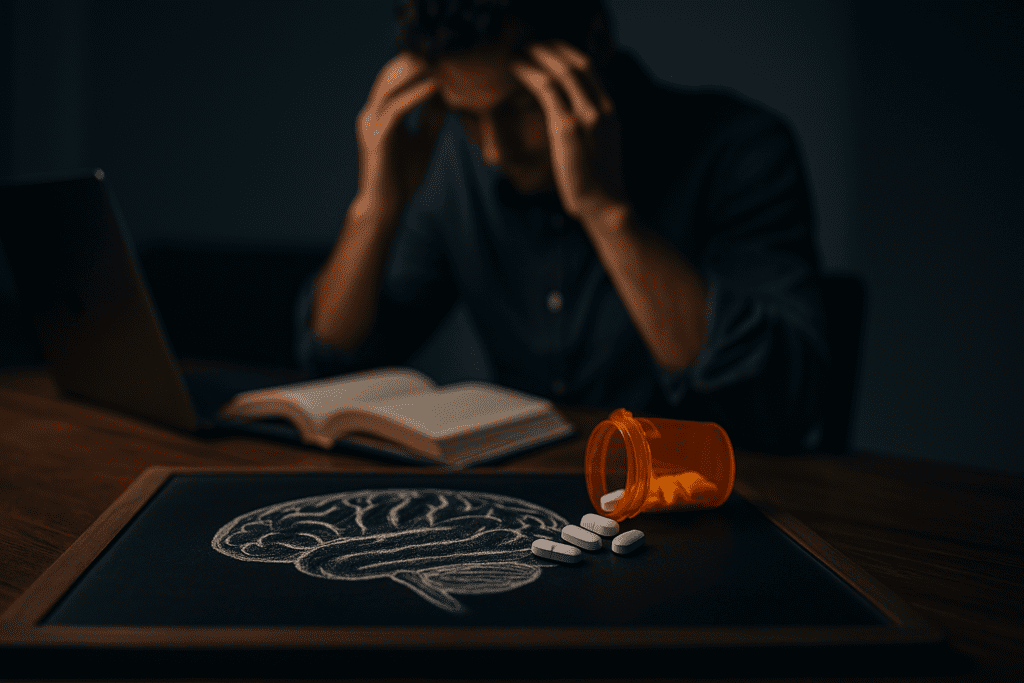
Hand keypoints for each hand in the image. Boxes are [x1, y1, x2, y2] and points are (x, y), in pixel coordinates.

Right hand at [355, 52, 447, 222]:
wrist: (387, 206)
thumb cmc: (402, 178)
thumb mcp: (424, 142)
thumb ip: (432, 119)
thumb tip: (447, 97)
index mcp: (380, 114)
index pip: (395, 80)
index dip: (415, 66)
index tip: (441, 56)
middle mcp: (371, 114)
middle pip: (390, 76)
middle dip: (413, 61)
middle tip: (440, 49)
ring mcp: (371, 124)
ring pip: (390, 86)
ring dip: (415, 71)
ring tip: (438, 59)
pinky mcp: (377, 136)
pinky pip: (397, 108)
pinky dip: (416, 94)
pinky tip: (435, 86)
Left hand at [511, 41, 625, 222]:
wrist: (605, 204)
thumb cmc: (598, 182)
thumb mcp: (600, 146)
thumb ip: (590, 127)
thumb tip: (571, 120)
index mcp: (610, 111)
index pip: (591, 70)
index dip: (569, 54)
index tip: (552, 50)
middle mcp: (601, 108)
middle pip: (578, 64)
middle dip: (554, 49)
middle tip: (534, 44)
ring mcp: (586, 115)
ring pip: (562, 72)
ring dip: (540, 55)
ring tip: (522, 51)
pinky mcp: (567, 126)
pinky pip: (547, 89)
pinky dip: (531, 73)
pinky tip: (517, 67)